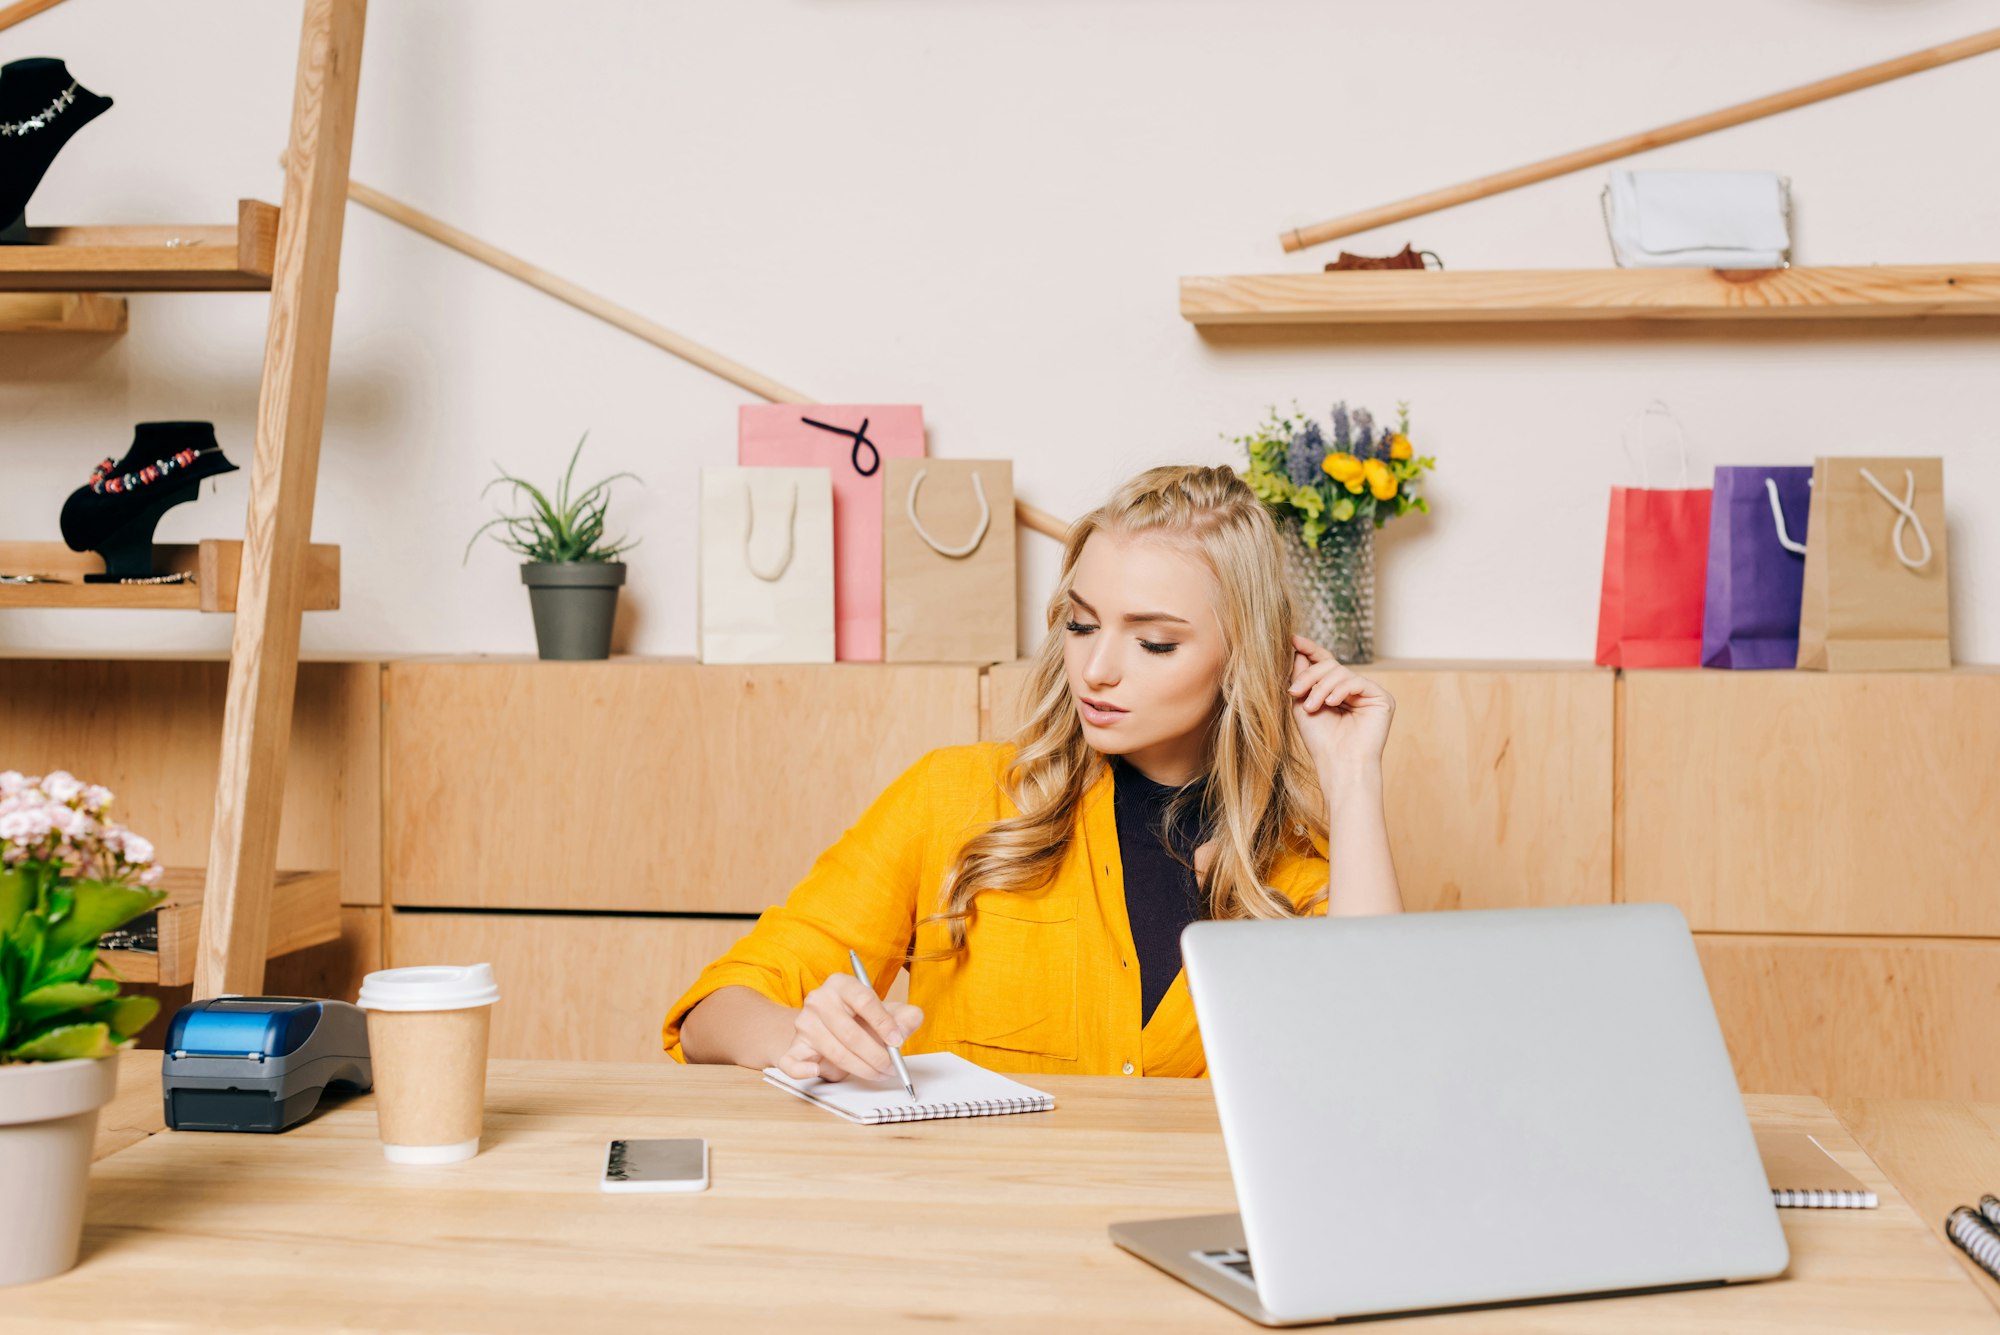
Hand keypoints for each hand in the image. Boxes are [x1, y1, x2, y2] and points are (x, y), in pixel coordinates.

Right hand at [775, 973, 923, 1082]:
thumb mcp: (885, 1013)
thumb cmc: (860, 1020)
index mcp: (841, 983)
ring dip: (861, 1068)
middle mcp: (818, 1000)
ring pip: (834, 1051)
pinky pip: (792, 1062)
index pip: (864, 1000)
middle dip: (875, 1054)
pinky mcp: (793, 1047)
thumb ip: (904, 1016)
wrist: (828, 1028)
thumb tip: (914, 1019)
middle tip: (891, 1067)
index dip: (883, 1022)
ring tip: (878, 1073)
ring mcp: (803, 1023)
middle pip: (849, 1032)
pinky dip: (802, 1071)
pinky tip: (817, 1071)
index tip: (897, 1041)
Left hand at [1288, 634, 1394, 776]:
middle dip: (1310, 676)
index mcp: (1336, 691)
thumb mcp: (1302, 704)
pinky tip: (1330, 703)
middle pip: (1330, 666)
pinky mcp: (1382, 698)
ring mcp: (1368, 693)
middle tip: (1294, 691)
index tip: (1293, 638)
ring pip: (1341, 672)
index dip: (1310, 650)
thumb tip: (1298, 650)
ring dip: (1321, 687)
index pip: (1324, 664)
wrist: (1339, 764)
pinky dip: (1340, 690)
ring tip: (1311, 706)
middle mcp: (1354, 690)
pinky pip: (1357, 681)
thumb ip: (1302, 678)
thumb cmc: (1320, 741)